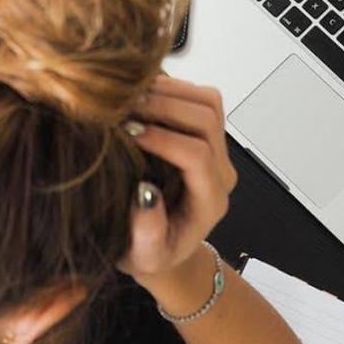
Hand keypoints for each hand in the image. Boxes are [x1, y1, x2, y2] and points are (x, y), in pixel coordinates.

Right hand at [118, 75, 236, 283]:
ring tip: (130, 96)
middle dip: (165, 106)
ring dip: (169, 91)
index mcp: (209, 201)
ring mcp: (216, 150)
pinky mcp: (204, 134)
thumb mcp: (143, 256)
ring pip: (208, 101)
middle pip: (207, 119)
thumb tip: (145, 193)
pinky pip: (197, 98)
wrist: (162, 247)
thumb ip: (147, 232)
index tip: (128, 133)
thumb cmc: (150, 253)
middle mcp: (220, 171)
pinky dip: (169, 88)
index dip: (163, 139)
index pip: (197, 156)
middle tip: (124, 106)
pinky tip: (137, 95)